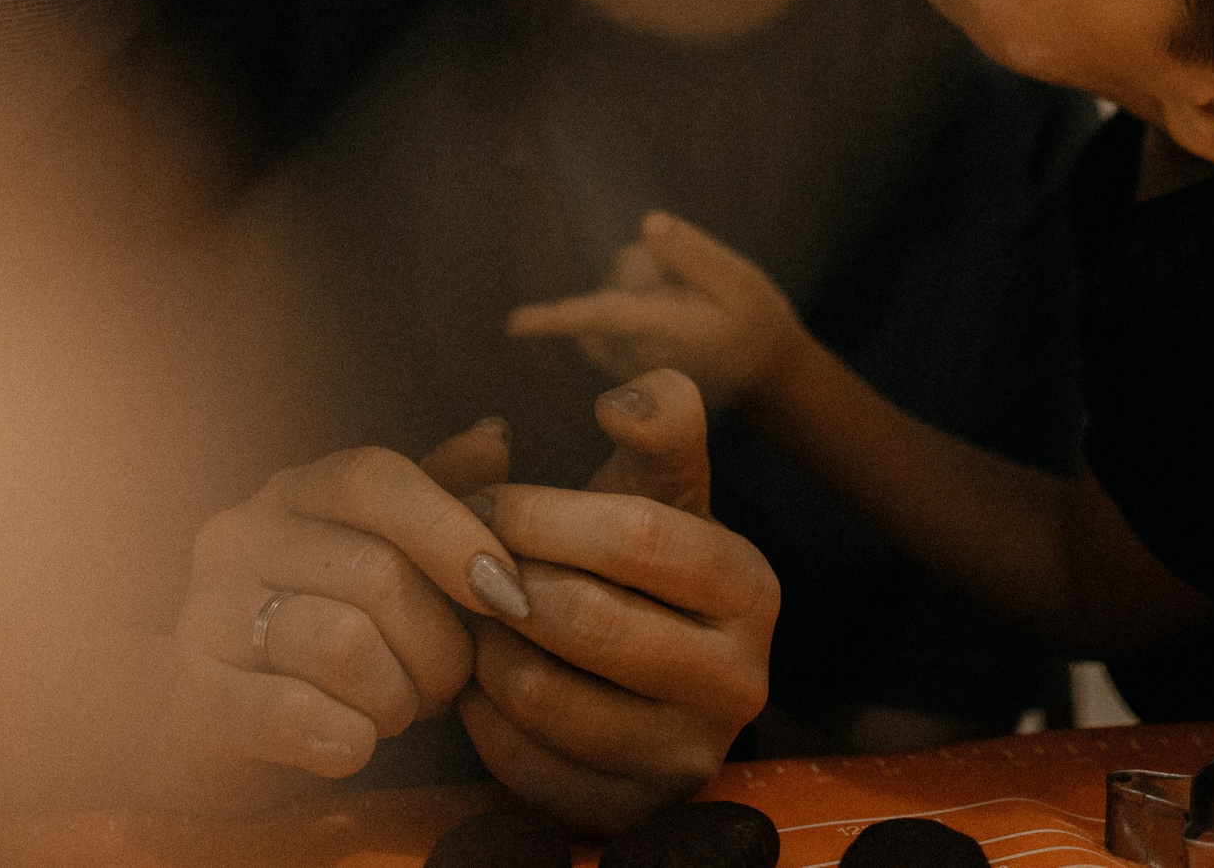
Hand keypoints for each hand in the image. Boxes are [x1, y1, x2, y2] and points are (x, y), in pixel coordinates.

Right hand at [138, 418, 527, 816]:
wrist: (223, 734)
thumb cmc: (326, 634)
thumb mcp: (387, 561)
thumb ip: (439, 500)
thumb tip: (494, 437)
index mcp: (295, 492)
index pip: (374, 479)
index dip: (451, 532)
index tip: (508, 594)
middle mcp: (240, 536)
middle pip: (376, 571)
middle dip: (440, 646)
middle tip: (446, 686)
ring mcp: (206, 613)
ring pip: (345, 644)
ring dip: (396, 697)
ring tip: (395, 711)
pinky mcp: (193, 698)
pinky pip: (291, 713)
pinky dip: (346, 738)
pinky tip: (354, 745)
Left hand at [458, 370, 778, 834]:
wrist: (647, 672)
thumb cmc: (637, 559)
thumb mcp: (658, 484)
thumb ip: (660, 422)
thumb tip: (624, 401)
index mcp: (750, 586)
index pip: (635, 536)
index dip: (540, 512)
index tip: (481, 499)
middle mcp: (740, 680)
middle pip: (587, 621)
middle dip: (505, 582)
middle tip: (463, 562)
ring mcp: (689, 755)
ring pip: (546, 696)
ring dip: (488, 650)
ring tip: (476, 618)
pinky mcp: (633, 810)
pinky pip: (523, 764)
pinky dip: (483, 716)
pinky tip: (485, 678)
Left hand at [505, 212, 804, 408]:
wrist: (767, 375)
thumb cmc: (756, 323)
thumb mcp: (740, 281)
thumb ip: (693, 253)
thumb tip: (645, 224)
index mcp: (667, 332)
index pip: (605, 318)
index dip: (558, 317)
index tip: (513, 325)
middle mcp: (638, 354)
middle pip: (613, 285)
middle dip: (643, 270)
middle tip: (695, 290)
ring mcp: (629, 363)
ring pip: (608, 298)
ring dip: (636, 290)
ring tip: (685, 305)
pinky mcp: (624, 363)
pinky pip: (606, 317)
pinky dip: (626, 306)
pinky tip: (667, 312)